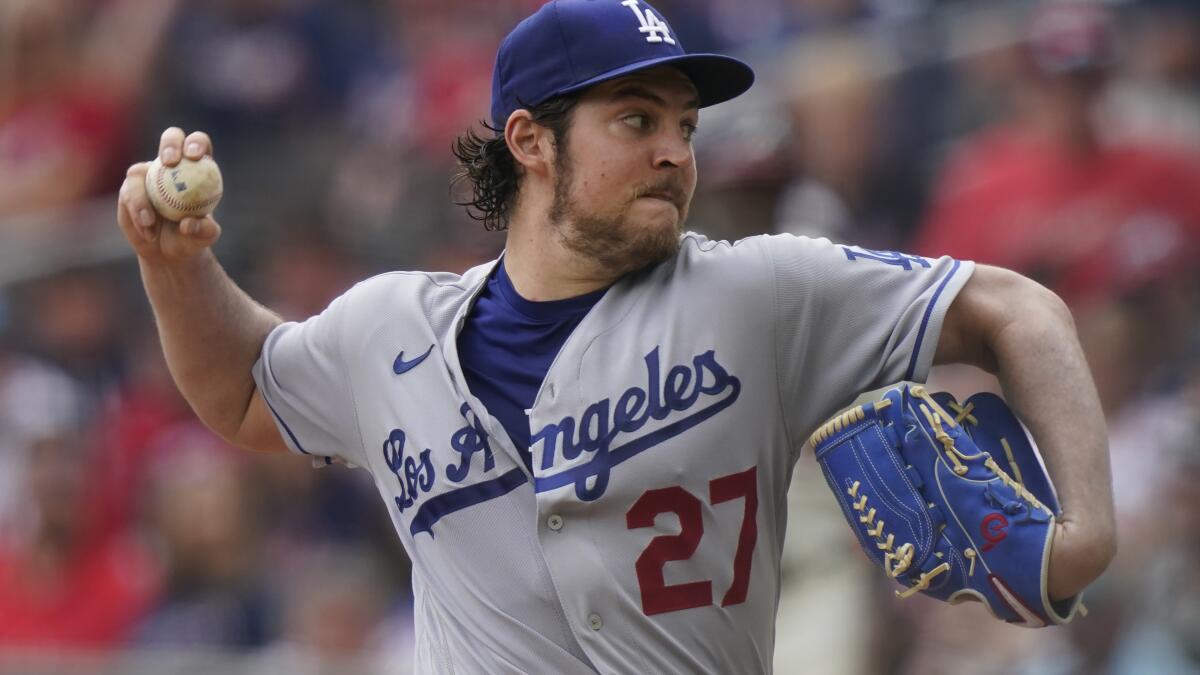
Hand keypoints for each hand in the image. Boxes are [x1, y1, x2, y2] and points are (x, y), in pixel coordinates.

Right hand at [117, 127, 221, 265]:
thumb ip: (203, 230)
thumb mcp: (204, 237)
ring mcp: (148, 175)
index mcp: (197, 168)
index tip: (194, 156)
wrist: (167, 251)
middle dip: (170, 144)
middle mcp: (172, 165)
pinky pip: (128, 194)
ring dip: (143, 198)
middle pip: (171, 139)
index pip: (199, 145)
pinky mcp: (129, 189)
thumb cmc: (191, 239)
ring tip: (150, 224)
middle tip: (169, 162)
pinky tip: (147, 230)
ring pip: (139, 171)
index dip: (196, 143)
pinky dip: (137, 212)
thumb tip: (188, 223)